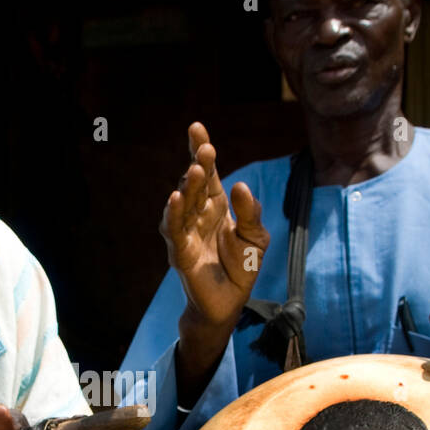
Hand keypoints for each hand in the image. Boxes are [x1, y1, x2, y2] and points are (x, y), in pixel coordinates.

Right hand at [162, 122, 270, 331]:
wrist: (229, 302)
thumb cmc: (241, 266)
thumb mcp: (255, 237)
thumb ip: (249, 213)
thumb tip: (239, 185)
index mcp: (217, 205)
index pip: (209, 173)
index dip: (201, 151)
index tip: (196, 128)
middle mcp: (198, 214)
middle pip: (195, 184)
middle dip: (198, 165)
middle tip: (204, 151)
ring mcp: (186, 232)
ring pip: (183, 204)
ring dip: (187, 187)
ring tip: (195, 172)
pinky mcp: (180, 252)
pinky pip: (173, 229)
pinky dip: (173, 213)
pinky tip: (176, 197)